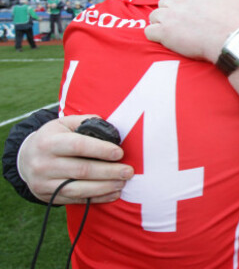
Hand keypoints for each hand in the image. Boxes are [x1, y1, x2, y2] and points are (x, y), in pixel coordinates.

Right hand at [18, 115, 132, 203]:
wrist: (24, 158)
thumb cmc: (53, 138)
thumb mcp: (63, 124)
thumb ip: (85, 122)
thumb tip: (110, 129)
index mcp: (49, 142)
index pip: (78, 146)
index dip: (100, 150)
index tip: (119, 153)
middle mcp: (44, 164)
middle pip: (81, 170)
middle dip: (108, 172)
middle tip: (128, 171)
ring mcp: (44, 183)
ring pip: (78, 189)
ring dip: (104, 187)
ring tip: (122, 183)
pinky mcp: (47, 197)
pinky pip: (75, 200)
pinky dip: (96, 198)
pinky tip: (112, 194)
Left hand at [145, 0, 238, 62]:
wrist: (230, 39)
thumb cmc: (234, 18)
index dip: (184, 3)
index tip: (190, 13)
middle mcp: (178, 2)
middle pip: (164, 3)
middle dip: (169, 11)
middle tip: (179, 24)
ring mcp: (169, 17)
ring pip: (153, 16)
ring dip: (160, 23)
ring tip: (170, 33)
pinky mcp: (164, 33)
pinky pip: (149, 32)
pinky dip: (155, 36)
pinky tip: (164, 41)